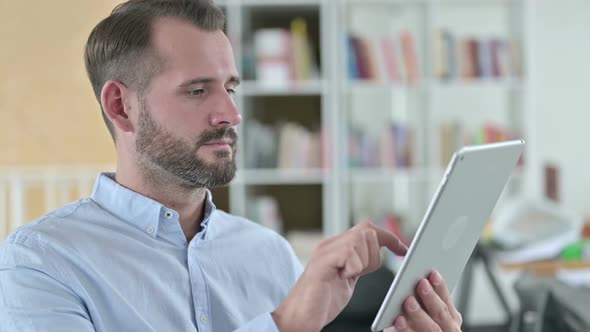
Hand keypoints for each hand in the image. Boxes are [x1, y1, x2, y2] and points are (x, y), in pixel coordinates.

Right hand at [272, 221, 407, 331]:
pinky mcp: (322, 262)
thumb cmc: (322, 302)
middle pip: (367, 230)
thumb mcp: (348, 277)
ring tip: (347, 276)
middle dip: (374, 254)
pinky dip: (352, 267)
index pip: (368, 228)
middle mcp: (330, 244)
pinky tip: (341, 278)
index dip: (388, 237)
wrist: (299, 317)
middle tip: (359, 273)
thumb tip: (379, 251)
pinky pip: (349, 253)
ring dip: (362, 262)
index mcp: (337, 247)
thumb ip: (359, 262)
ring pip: (360, 239)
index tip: (403, 250)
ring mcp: (325, 252)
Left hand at [385, 271, 462, 331]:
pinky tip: (399, 321)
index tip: (433, 273)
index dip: (441, 287)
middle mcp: (447, 330)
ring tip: (408, 302)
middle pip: (441, 314)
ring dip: (419, 314)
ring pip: (431, 327)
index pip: (447, 300)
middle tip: (421, 284)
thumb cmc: (419, 324)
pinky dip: (407, 330)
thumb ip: (426, 301)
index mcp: (450, 319)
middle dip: (431, 297)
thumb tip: (419, 280)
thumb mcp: (427, 312)